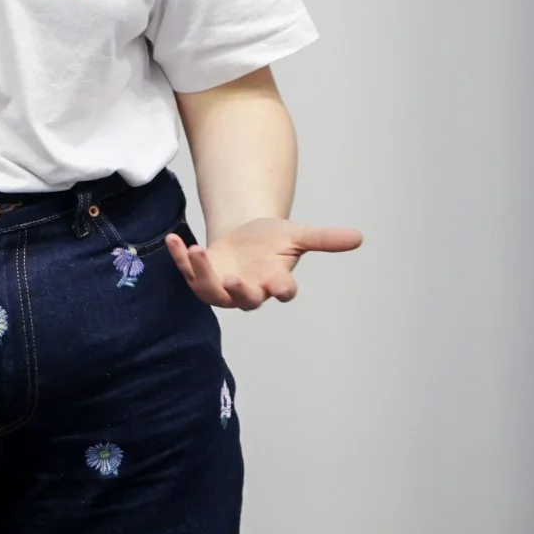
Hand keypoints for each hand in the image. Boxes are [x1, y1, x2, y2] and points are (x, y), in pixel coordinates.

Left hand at [165, 217, 361, 309]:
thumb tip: (359, 237)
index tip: (280, 283)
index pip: (283, 290)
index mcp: (275, 281)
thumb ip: (325, 239)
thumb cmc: (271, 240)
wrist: (243, 236)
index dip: (282, 288)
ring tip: (197, 251)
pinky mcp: (201, 278)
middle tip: (233, 279)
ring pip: (211, 292)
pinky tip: (174, 239)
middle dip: (240, 290)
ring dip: (202, 274)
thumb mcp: (297, 234)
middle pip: (245, 298)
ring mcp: (222, 287)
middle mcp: (249, 289)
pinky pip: (187, 273)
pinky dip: (179, 259)